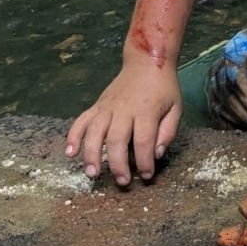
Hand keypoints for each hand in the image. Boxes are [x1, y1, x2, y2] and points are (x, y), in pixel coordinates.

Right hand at [66, 61, 180, 186]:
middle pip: (116, 140)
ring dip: (91, 154)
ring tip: (91, 174)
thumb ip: (168, 131)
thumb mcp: (176, 108)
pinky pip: (80, 121)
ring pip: (94, 133)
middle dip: (118, 164)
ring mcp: (106, 108)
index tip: (147, 176)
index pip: (144, 140)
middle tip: (121, 182)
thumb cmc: (163, 89)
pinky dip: (73, 136)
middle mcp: (123, 110)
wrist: (147, 63)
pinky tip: (70, 153)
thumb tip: (156, 154)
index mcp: (146, 111)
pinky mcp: (96, 106)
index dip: (144, 161)